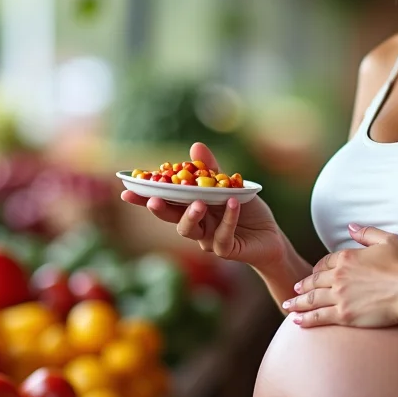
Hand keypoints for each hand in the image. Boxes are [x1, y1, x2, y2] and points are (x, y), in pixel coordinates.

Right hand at [120, 142, 286, 269]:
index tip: (127, 188)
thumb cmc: (246, 211)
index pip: (165, 201)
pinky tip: (232, 204)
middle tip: (152, 200)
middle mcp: (196, 226)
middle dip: (160, 209)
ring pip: (192, 231)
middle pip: (172, 218)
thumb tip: (195, 146)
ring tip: (198, 203)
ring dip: (191, 217)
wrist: (270, 236)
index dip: (145, 197)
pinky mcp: (226, 250)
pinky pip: (223, 236)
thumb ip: (211, 170)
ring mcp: (209, 240)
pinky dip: (228, 219)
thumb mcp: (230, 186)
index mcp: (192, 208)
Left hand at [283, 224, 397, 327]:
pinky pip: (319, 316)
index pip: (326, 263)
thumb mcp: (388, 240)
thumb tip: (350, 226)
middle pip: (315, 281)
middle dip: (303, 286)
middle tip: (295, 290)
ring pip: (312, 299)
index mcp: (347, 257)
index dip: (317, 269)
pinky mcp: (344, 315)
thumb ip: (366, 233)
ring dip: (298, 303)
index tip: (313, 274)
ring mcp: (340, 296)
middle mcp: (339, 276)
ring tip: (288, 305)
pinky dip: (306, 318)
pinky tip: (296, 321)